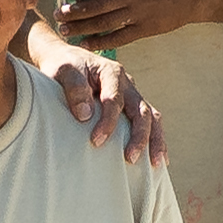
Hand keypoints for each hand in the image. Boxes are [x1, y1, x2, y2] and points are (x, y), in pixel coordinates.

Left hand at [18, 25, 165, 163]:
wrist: (66, 59)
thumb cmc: (64, 67)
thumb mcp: (64, 72)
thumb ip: (75, 90)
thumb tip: (85, 116)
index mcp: (112, 72)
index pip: (114, 100)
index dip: (107, 122)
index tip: (96, 141)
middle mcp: (127, 84)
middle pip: (141, 110)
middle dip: (139, 136)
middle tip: (130, 158)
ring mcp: (132, 95)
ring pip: (151, 117)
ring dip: (155, 140)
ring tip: (156, 163)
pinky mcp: (131, 106)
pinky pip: (149, 122)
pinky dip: (155, 139)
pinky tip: (158, 159)